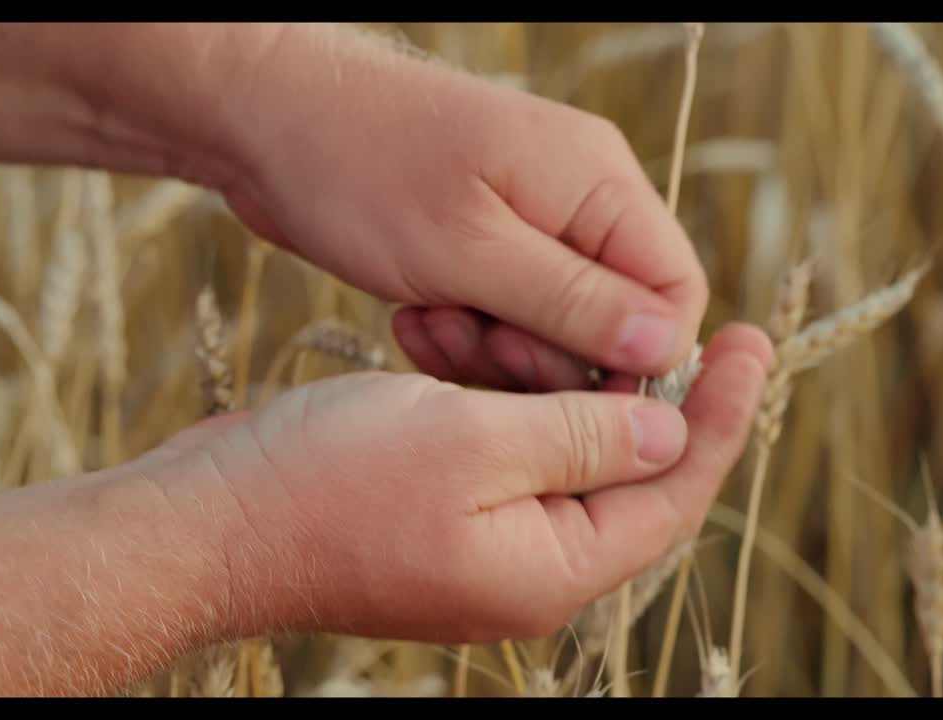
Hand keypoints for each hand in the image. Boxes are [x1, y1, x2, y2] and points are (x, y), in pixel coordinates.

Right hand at [162, 323, 770, 643]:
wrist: (204, 520)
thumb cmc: (330, 484)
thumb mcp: (476, 444)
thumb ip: (586, 437)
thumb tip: (671, 429)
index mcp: (553, 569)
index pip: (674, 491)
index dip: (720, 414)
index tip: (751, 339)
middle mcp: (529, 569)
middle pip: (627, 473)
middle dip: (646, 389)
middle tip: (682, 320)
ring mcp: (483, 546)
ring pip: (562, 453)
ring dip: (563, 381)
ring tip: (551, 317)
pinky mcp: (441, 516)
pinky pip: (506, 451)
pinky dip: (508, 396)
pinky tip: (487, 343)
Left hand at [215, 24, 707, 385]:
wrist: (266, 117)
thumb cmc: (360, 165)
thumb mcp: (468, 248)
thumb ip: (573, 301)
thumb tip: (666, 349)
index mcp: (600, 183)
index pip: (675, 293)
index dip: (637, 361)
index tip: (570, 395)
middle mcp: (581, 200)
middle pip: (618, 318)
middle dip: (552, 355)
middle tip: (480, 348)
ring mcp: (535, 222)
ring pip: (558, 327)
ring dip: (500, 349)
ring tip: (434, 329)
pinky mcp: (490, 244)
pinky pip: (510, 314)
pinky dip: (469, 332)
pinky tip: (417, 320)